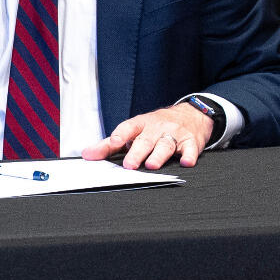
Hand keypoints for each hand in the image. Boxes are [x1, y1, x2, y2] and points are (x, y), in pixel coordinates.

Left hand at [84, 101, 214, 168]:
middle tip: (129, 165)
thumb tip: (87, 154)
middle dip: (137, 152)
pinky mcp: (191, 141)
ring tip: (152, 165)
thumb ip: (110, 144)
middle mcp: (156, 128)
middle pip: (145, 140)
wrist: (192, 114)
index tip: (114, 142)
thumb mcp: (134, 130)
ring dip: (159, 155)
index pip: (128, 128)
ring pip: (165, 145)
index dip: (120, 135)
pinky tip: (186, 162)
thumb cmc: (157, 126)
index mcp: (141, 125)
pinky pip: (191, 149)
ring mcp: (174, 134)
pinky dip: (189, 155)